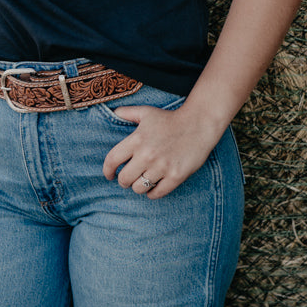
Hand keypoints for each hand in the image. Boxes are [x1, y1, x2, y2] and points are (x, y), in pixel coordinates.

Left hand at [102, 103, 224, 198]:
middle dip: (124, 181)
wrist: (198, 124)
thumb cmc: (170, 118)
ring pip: (139, 188)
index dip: (107, 170)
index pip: (112, 160)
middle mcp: (147, 155)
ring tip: (143, 180)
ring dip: (139, 186)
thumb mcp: (147, 112)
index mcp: (137, 139)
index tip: (109, 175)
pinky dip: (152, 193)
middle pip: (124, 179)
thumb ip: (127, 112)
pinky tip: (154, 186)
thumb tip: (112, 113)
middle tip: (128, 178)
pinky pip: (156, 194)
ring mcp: (161, 167)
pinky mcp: (175, 176)